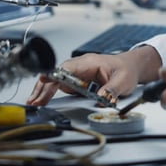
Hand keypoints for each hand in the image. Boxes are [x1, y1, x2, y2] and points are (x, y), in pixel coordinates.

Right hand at [25, 45, 161, 105]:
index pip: (67, 68)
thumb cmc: (126, 69)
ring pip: (55, 80)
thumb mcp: (122, 81)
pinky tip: (42, 99)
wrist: (131, 67)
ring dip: (44, 90)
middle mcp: (80, 66)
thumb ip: (111, 90)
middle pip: (57, 75)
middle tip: (34, 100)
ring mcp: (77, 73)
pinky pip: (61, 85)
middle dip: (44, 86)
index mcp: (89, 63)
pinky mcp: (77, 80)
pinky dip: (50, 92)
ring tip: (34, 102)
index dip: (54, 74)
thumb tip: (101, 100)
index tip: (43, 80)